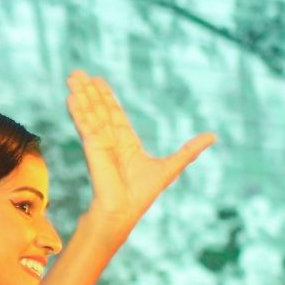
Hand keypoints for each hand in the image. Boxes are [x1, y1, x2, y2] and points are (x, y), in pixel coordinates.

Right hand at [65, 71, 216, 234]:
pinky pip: (85, 125)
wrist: (123, 212)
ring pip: (90, 113)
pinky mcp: (93, 148)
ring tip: (71, 77)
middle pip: (99, 109)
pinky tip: (71, 98)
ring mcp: (99, 143)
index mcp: (125, 143)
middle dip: (89, 91)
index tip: (98, 81)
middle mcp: (109, 140)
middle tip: (77, 73)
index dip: (106, 97)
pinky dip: (78, 111)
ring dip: (81, 95)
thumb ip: (189, 150)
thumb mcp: (171, 167)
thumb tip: (213, 136)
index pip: (114, 114)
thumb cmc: (142, 195)